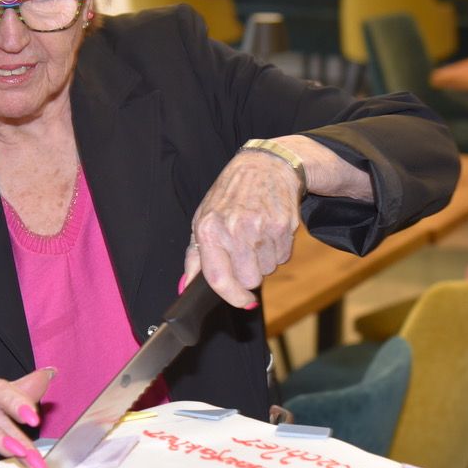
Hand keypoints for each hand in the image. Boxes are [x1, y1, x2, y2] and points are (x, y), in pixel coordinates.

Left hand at [184, 148, 303, 307]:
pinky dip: (278, 249)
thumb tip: (185, 287)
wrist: (265, 166)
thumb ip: (194, 257)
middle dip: (249, 274)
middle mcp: (234, 229)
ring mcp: (260, 227)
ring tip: (257, 235)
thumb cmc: (230, 196)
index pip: (218, 278)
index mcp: (209, 229)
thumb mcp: (203, 219)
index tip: (242, 302)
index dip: (232, 297)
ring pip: (268, 270)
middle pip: (249, 280)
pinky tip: (270, 229)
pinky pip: (283, 257)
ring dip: (264, 260)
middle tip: (245, 251)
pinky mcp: (283, 226)